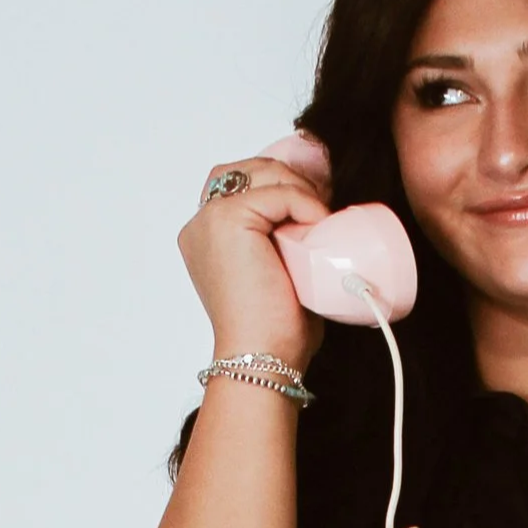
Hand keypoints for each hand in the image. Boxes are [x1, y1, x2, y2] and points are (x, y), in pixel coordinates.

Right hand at [178, 152, 329, 368]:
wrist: (263, 357)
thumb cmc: (274, 331)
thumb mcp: (280, 274)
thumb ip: (284, 242)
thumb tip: (320, 221)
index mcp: (209, 236)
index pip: (245, 185)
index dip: (283, 187)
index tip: (317, 207)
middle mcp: (202, 223)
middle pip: (251, 170)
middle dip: (291, 179)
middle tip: (324, 206)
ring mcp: (210, 219)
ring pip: (264, 173)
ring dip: (301, 190)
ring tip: (321, 223)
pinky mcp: (227, 219)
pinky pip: (278, 190)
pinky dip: (305, 202)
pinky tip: (319, 225)